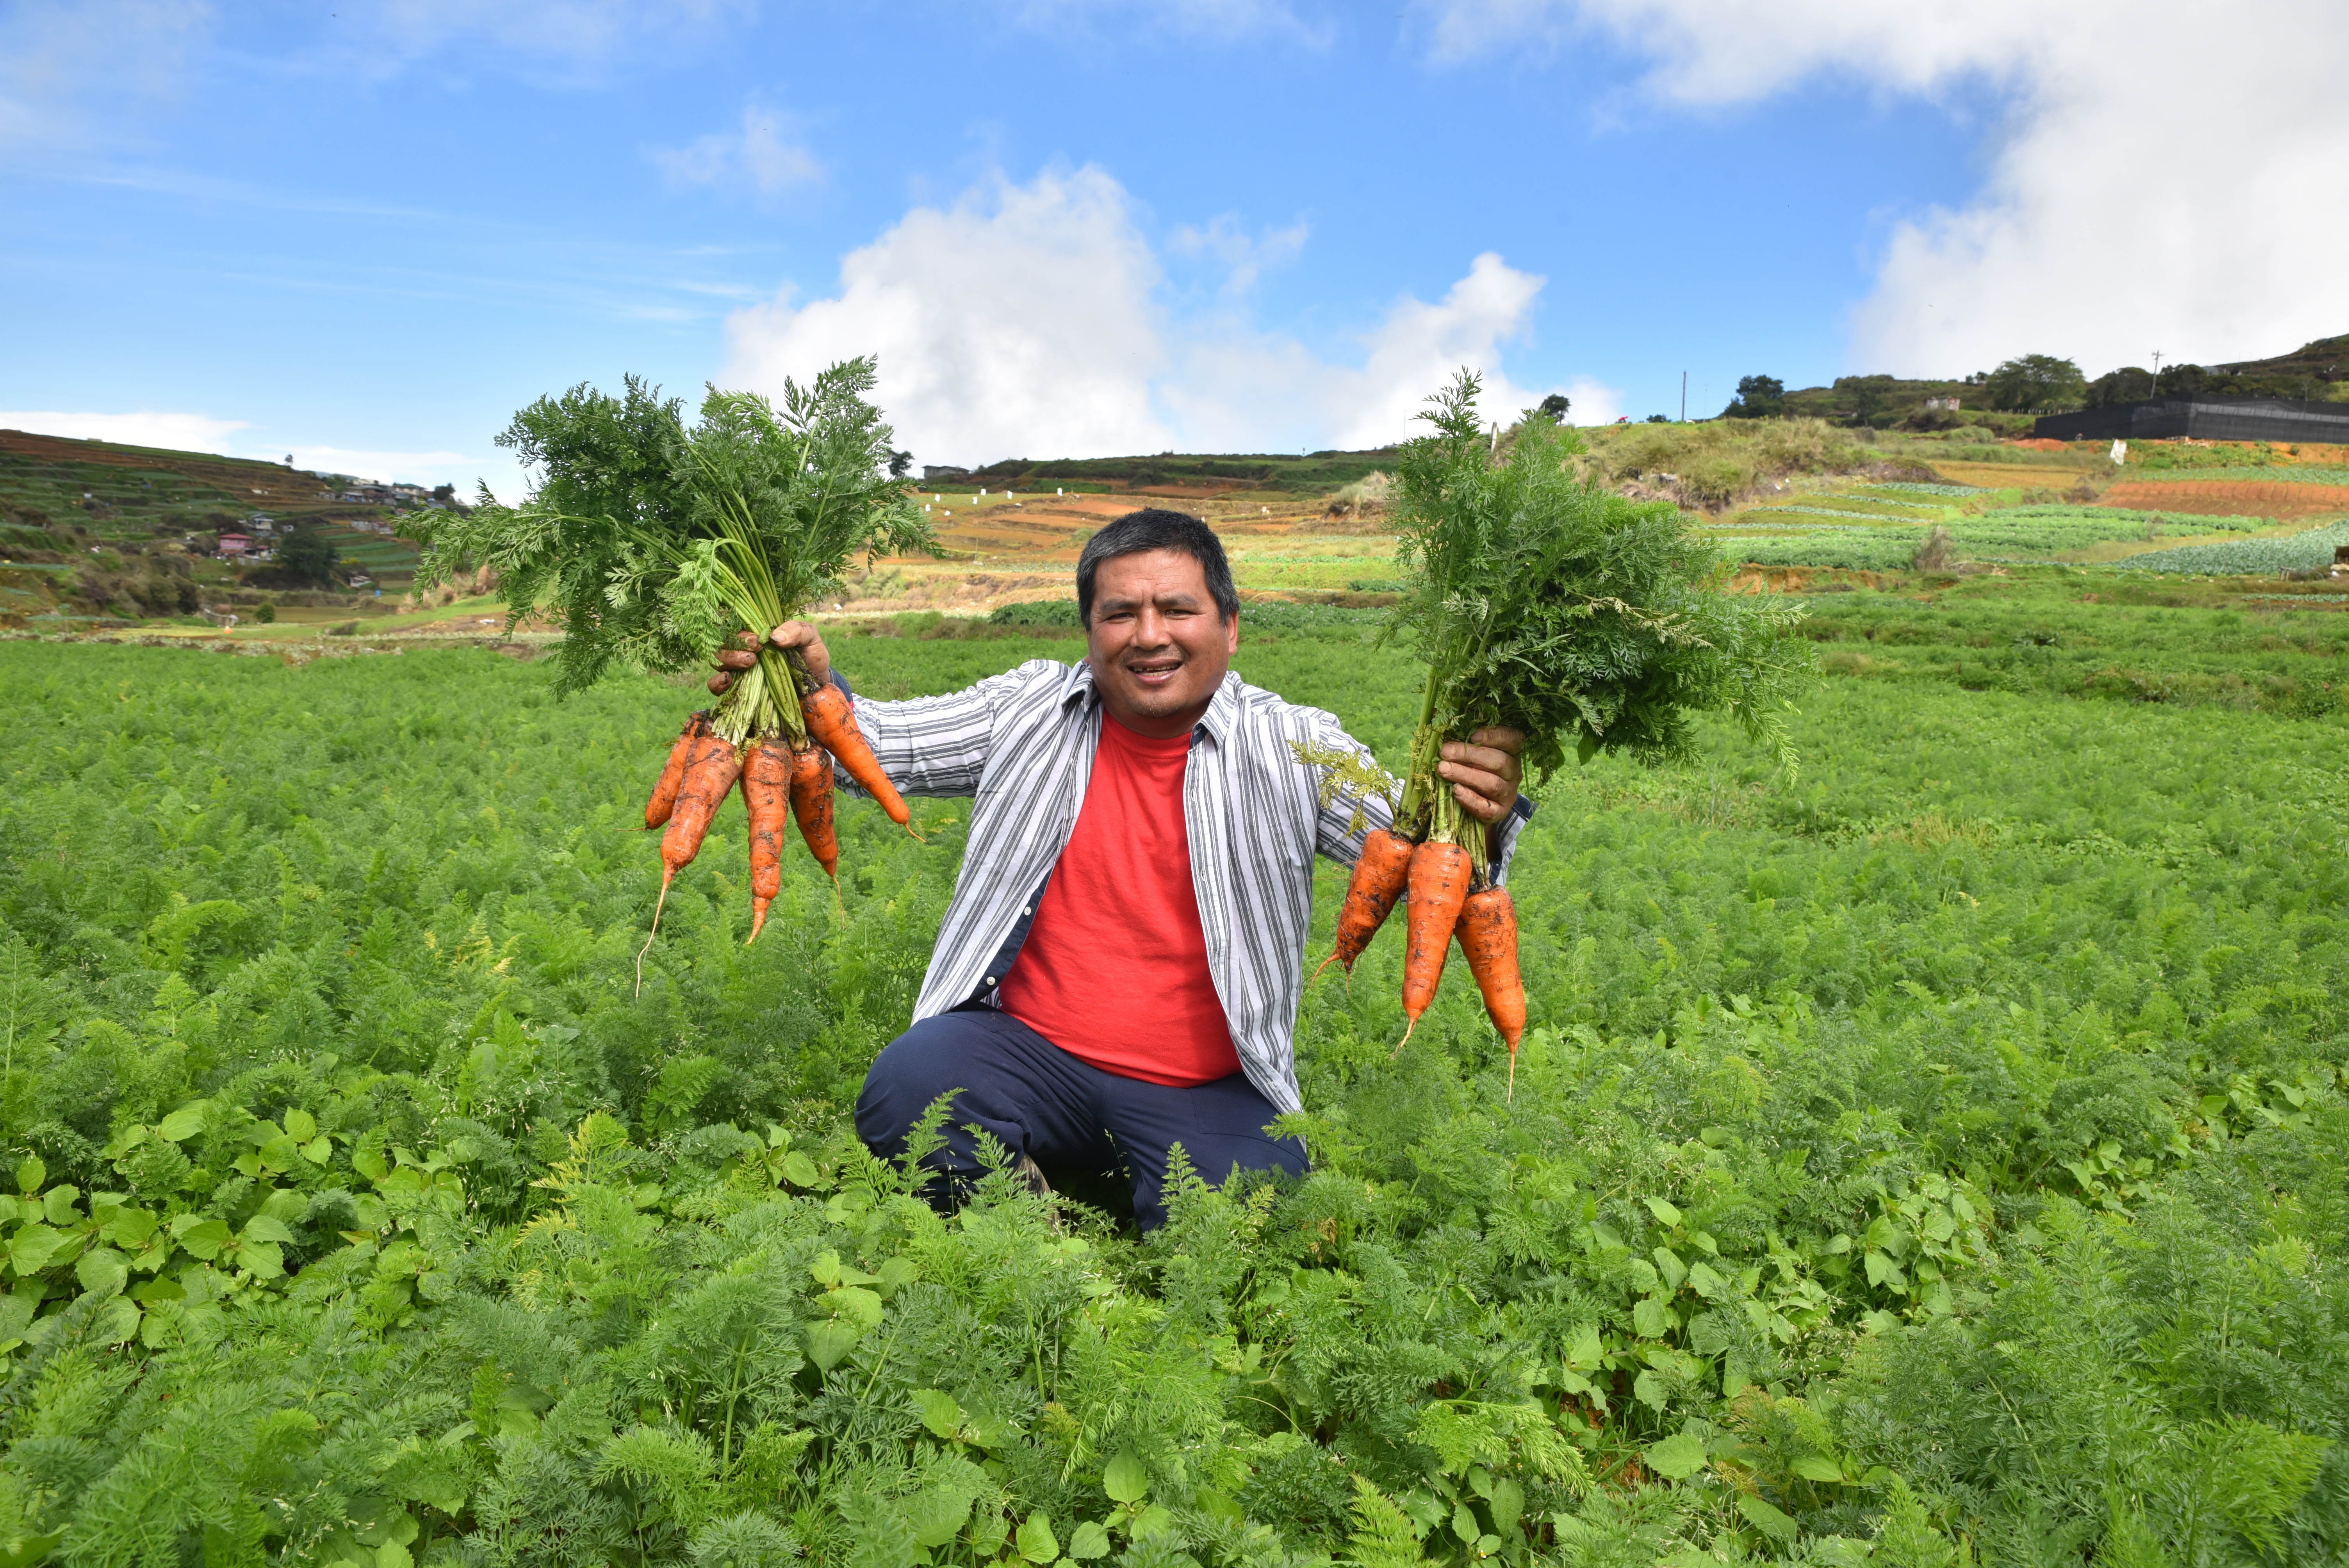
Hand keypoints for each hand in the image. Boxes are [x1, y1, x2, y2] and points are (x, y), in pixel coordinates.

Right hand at [708, 620, 832, 694]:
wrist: (816, 687)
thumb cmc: (811, 658)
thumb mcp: (810, 638)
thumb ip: (797, 630)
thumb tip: (775, 637)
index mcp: (757, 636)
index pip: (737, 630)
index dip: (742, 635)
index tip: (757, 642)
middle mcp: (744, 651)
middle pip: (723, 645)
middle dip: (733, 650)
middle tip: (752, 657)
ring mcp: (739, 671)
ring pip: (717, 662)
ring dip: (727, 662)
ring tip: (748, 665)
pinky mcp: (738, 691)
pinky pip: (716, 687)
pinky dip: (716, 683)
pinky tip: (728, 680)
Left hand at [1436, 727, 1523, 825]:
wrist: (1475, 805)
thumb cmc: (1470, 769)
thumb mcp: (1467, 750)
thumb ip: (1457, 732)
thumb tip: (1434, 712)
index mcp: (1510, 752)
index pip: (1513, 739)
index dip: (1496, 736)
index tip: (1474, 735)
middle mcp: (1513, 772)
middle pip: (1498, 761)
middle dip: (1469, 755)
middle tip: (1444, 752)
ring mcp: (1508, 793)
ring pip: (1492, 783)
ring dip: (1466, 775)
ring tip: (1443, 770)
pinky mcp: (1499, 812)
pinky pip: (1488, 808)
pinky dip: (1471, 799)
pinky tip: (1456, 791)